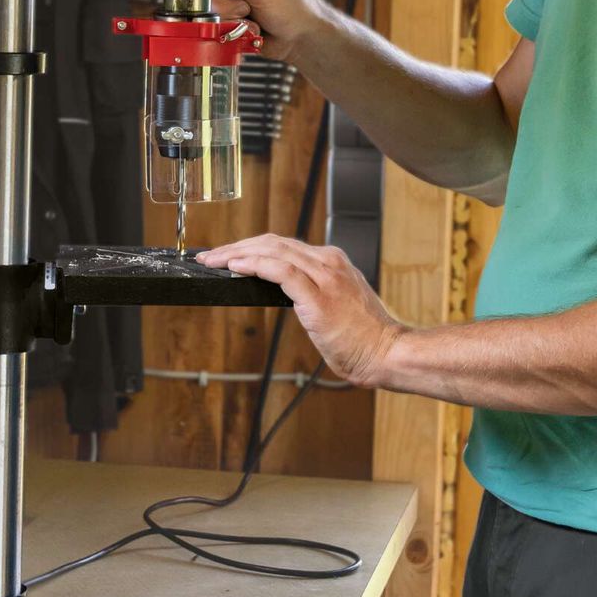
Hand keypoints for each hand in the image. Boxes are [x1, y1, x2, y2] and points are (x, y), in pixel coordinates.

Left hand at [196, 235, 402, 387]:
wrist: (386, 353)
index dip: (251, 248)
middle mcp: (328, 262)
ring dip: (237, 254)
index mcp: (332, 261)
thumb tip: (287, 293)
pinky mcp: (319, 296)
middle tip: (210, 256)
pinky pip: (280, 271)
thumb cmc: (363, 338)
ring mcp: (324, 276)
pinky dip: (254, 265)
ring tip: (213, 261)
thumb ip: (315, 292)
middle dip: (237, 247)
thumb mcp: (336, 305)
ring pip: (272, 252)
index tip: (228, 256)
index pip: (283, 246)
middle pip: (273, 243)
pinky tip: (235, 268)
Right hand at [210, 0, 325, 62]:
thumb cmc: (291, 6)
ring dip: (230, 17)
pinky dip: (231, 28)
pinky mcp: (227, 13)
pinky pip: (215, 22)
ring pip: (207, 7)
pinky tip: (249, 25)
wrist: (299, 36)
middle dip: (223, 2)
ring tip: (250, 16)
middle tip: (244, 5)